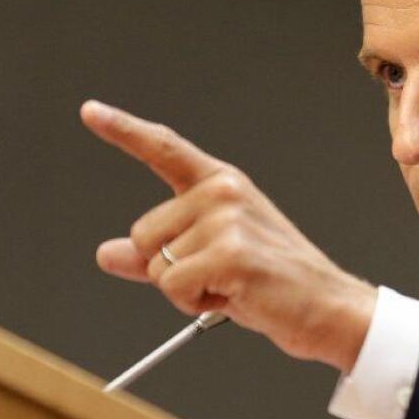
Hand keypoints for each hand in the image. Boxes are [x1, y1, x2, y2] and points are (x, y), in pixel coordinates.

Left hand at [81, 100, 374, 371]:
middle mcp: (224, 193)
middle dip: (168, 267)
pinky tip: (232, 296)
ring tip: (230, 285)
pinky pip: (172, 286)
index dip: (124, 130)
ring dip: (183, 289)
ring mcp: (229, 220)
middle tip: (218, 275)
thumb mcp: (210, 260)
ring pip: (155, 264)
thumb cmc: (273, 282)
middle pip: (143, 233)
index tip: (91, 112)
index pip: (165, 150)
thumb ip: (157, 253)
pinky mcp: (231, 253)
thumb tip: (107, 253)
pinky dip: (192, 303)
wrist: (327, 307)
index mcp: (222, 185)